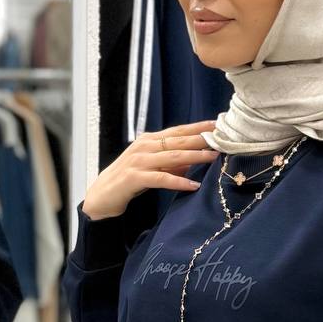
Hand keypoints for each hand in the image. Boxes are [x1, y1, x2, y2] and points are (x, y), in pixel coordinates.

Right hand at [82, 119, 218, 220]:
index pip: (177, 131)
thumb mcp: (152, 168)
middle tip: (221, 139)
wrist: (101, 197)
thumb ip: (170, 163)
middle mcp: (143, 147)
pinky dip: (178, 181)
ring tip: (213, 158)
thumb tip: (193, 161)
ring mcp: (138, 161)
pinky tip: (193, 186)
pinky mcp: (134, 178)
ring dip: (194, 157)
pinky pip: (161, 178)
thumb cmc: (128, 181)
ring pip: (172, 157)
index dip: (197, 127)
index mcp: (148, 141)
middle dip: (201, 139)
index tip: (217, 124)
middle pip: (178, 141)